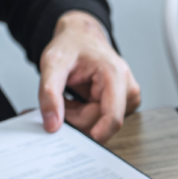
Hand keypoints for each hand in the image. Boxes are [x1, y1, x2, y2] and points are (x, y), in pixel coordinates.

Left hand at [39, 11, 140, 143]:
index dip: (96, 134)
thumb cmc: (72, 45)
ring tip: (69, 98)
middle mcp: (128, 88)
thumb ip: (49, 94)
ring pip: (100, 124)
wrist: (82, 36)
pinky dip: (84, 115)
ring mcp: (127, 98)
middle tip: (59, 102)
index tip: (75, 141)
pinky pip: (101, 121)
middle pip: (101, 122)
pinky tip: (78, 100)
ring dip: (79, 116)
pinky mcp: (123, 104)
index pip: (113, 117)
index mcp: (116, 75)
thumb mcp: (52, 63)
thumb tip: (52, 124)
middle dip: (76, 118)